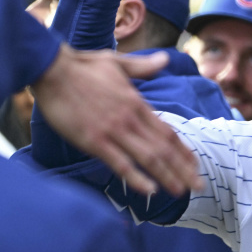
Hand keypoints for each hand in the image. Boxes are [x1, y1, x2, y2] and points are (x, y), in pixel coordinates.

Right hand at [31, 45, 202, 195]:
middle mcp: (130, 119)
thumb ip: (143, 66)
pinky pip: (119, 163)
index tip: (196, 165)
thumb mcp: (118, 62)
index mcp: (137, 104)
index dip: (184, 150)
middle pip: (164, 148)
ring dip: (167, 176)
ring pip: (148, 158)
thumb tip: (164, 59)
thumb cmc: (82, 66)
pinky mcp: (93, 140)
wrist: (52, 69)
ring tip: (181, 192)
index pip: (168, 132)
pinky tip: (149, 191)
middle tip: (200, 186)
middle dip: (183, 169)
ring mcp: (113, 131)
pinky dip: (136, 178)